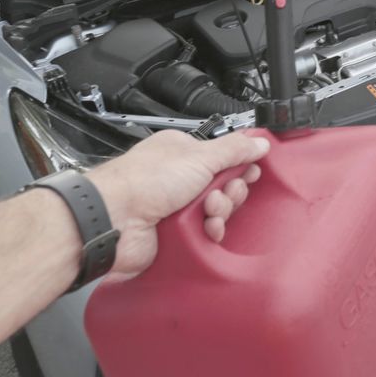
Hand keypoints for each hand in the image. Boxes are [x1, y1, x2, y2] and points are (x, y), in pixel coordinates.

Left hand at [86, 130, 270, 280]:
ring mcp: (177, 207)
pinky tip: (206, 228)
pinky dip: (211, 230)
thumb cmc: (142, 182)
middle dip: (230, 191)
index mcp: (183, 153)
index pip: (223, 156)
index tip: (249, 170)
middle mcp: (179, 179)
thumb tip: (259, 143)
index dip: (239, 165)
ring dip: (220, 211)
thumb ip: (234, 150)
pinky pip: (206, 232)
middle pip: (224, 185)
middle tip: (223, 191)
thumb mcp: (199, 157)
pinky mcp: (176, 233)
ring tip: (209, 210)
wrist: (116, 221)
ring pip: (217, 210)